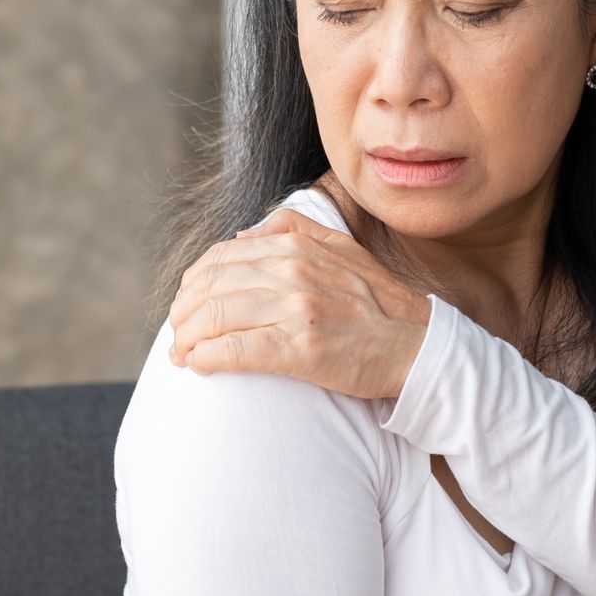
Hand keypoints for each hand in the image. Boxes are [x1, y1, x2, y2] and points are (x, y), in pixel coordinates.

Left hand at [166, 205, 431, 400]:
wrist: (419, 345)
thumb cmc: (379, 302)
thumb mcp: (341, 247)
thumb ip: (293, 229)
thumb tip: (244, 235)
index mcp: (296, 247)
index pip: (220, 258)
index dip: (192, 284)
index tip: (186, 306)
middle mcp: (292, 272)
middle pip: (210, 287)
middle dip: (183, 314)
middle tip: (176, 334)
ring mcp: (296, 310)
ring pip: (216, 317)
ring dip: (187, 339)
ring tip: (180, 354)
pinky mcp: (301, 349)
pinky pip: (236, 350)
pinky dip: (207, 358)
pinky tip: (197, 366)